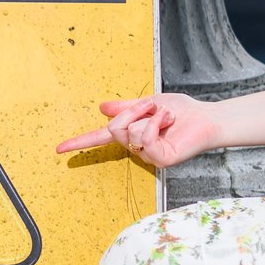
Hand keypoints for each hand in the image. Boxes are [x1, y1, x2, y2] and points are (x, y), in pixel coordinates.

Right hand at [58, 93, 219, 169]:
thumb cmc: (181, 111)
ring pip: (130, 132)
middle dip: (132, 110)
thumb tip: (101, 108)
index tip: (59, 150)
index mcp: (131, 134)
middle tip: (152, 106)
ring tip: (166, 116)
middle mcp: (136, 148)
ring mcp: (148, 156)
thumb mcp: (148, 103)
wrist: (206, 117)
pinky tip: (168, 122)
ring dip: (149, 115)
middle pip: (114, 128)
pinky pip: (145, 138)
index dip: (79, 143)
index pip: (100, 139)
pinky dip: (156, 123)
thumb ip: (125, 107)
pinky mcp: (160, 160)